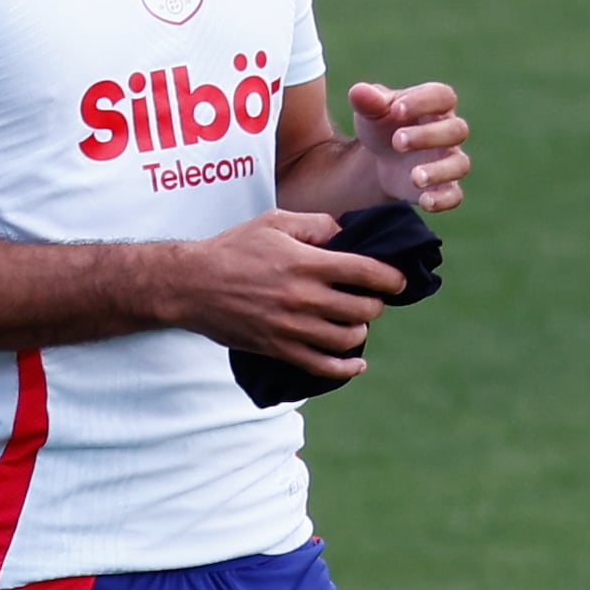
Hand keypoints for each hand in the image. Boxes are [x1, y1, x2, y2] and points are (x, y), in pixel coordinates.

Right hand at [167, 208, 407, 378]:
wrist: (191, 284)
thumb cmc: (233, 248)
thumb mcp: (275, 221)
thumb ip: (316, 224)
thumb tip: (347, 233)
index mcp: (306, 263)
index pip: (366, 272)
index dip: (391, 277)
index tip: (398, 281)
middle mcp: (304, 298)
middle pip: (364, 308)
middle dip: (375, 303)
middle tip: (370, 298)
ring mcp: (292, 328)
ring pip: (349, 338)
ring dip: (360, 330)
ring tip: (355, 321)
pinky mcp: (279, 349)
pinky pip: (324, 367)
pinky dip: (347, 367)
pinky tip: (357, 361)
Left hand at [349, 77, 470, 214]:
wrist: (381, 159)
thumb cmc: (382, 125)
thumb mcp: (371, 111)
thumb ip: (368, 101)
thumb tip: (358, 92)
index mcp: (434, 105)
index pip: (442, 96)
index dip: (422, 102)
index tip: (396, 110)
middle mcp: (448, 132)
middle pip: (456, 130)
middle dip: (427, 136)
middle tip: (396, 142)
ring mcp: (449, 161)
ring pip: (460, 164)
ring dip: (439, 171)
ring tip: (415, 176)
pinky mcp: (444, 188)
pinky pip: (455, 195)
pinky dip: (443, 199)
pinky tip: (425, 201)